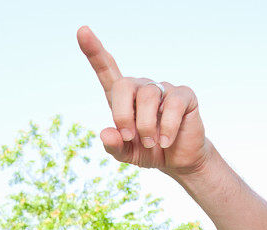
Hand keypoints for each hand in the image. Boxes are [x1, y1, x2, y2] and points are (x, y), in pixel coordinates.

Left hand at [77, 26, 212, 177]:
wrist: (179, 160)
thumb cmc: (149, 151)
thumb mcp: (126, 153)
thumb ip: (113, 145)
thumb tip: (106, 133)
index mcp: (123, 99)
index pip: (107, 69)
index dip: (94, 51)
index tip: (82, 31)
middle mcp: (141, 88)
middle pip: (124, 85)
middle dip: (122, 114)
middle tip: (129, 136)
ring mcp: (163, 89)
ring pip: (148, 96)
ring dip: (145, 126)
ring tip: (151, 143)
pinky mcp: (184, 95)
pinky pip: (171, 104)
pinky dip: (166, 127)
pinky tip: (166, 140)